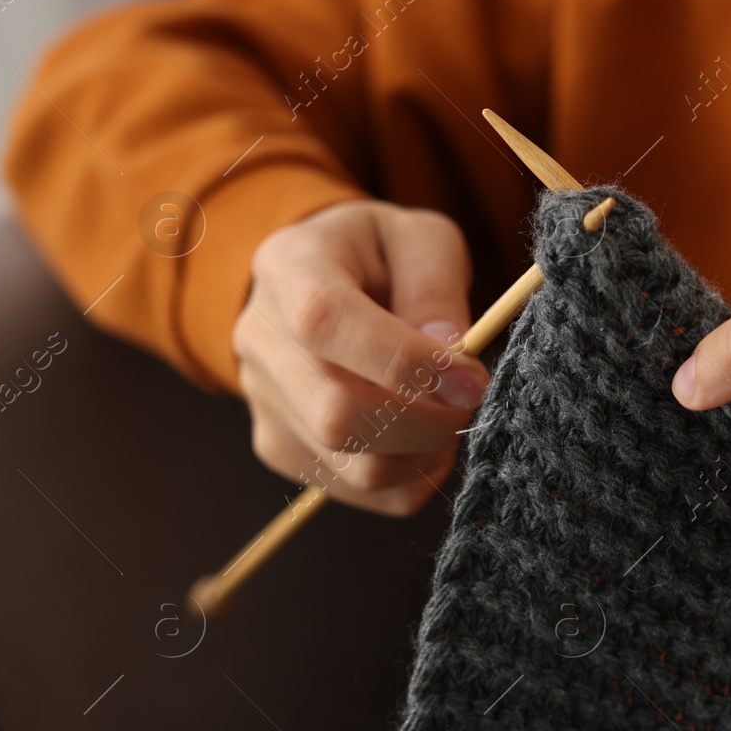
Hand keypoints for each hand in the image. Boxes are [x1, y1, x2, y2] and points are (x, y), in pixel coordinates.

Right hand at [234, 200, 489, 514]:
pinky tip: (427, 437)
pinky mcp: (282, 447)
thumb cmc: (384, 256)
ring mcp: (263, 401)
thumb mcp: (421, 239)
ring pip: (351, 465)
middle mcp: (259, 339)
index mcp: (289, 268)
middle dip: (426, 420)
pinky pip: (360, 490)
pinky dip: (412, 477)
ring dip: (424, 453)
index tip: (470, 378)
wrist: (330, 280)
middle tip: (469, 399)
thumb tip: (448, 347)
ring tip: (451, 415)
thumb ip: (435, 282)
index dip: (405, 362)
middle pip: (333, 412)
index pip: (326, 324)